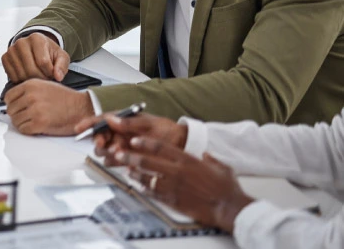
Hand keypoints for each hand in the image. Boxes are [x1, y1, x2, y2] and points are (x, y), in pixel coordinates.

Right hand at [1, 32, 69, 82]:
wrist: (36, 48)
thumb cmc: (49, 53)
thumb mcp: (61, 57)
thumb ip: (62, 66)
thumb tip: (58, 76)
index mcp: (36, 38)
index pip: (43, 62)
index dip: (49, 73)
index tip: (52, 73)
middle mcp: (21, 42)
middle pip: (31, 70)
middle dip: (40, 78)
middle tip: (45, 77)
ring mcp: (11, 50)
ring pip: (22, 75)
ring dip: (31, 80)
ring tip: (37, 75)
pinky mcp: (5, 58)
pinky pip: (12, 76)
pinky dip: (21, 80)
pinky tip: (27, 75)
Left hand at [4, 79, 93, 134]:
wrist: (81, 108)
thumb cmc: (66, 99)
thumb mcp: (44, 86)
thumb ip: (27, 91)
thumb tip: (13, 100)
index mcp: (31, 85)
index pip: (8, 96)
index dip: (12, 104)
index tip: (17, 108)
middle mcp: (31, 96)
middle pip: (10, 109)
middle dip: (17, 114)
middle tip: (26, 116)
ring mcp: (35, 110)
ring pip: (15, 120)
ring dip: (22, 123)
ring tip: (32, 121)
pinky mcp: (39, 123)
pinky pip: (23, 129)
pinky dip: (28, 130)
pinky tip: (36, 127)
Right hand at [73, 112, 186, 164]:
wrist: (181, 146)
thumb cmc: (166, 130)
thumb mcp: (148, 123)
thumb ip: (129, 123)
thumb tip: (110, 119)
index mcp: (122, 121)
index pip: (100, 120)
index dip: (88, 124)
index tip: (79, 129)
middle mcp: (119, 134)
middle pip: (99, 138)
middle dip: (98, 141)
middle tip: (103, 145)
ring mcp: (122, 147)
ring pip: (105, 151)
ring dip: (107, 152)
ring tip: (118, 153)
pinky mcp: (128, 160)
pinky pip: (114, 162)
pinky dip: (115, 162)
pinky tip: (123, 161)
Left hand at [117, 136, 253, 232]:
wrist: (228, 207)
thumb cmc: (226, 187)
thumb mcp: (220, 166)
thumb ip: (209, 158)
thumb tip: (204, 154)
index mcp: (187, 160)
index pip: (160, 147)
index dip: (145, 143)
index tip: (134, 140)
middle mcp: (177, 172)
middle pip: (147, 162)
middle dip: (131, 157)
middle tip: (119, 154)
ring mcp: (174, 187)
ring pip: (147, 178)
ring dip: (135, 174)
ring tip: (127, 170)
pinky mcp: (173, 201)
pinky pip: (154, 193)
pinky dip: (145, 189)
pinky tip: (140, 187)